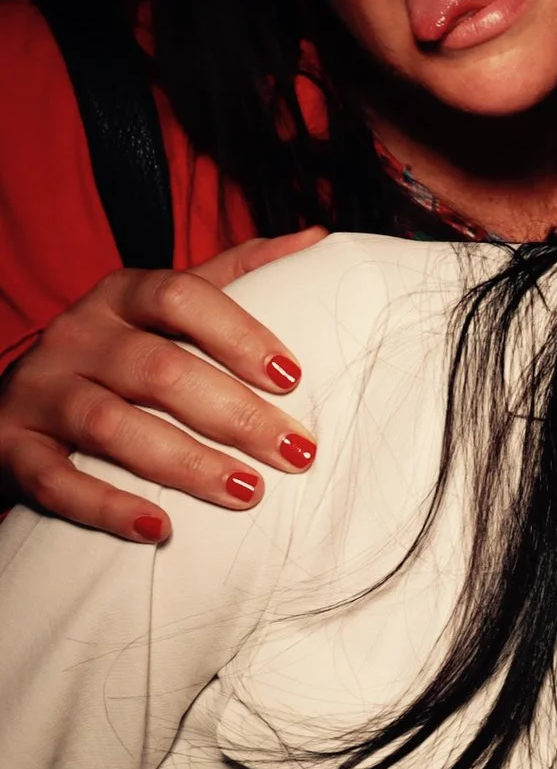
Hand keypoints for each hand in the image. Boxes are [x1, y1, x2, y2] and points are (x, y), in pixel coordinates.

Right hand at [0, 229, 325, 542]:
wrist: (19, 398)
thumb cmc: (120, 354)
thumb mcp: (165, 307)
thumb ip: (235, 274)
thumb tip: (314, 239)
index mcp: (120, 296)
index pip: (180, 296)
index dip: (239, 334)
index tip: (294, 377)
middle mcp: (76, 337)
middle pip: (158, 369)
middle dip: (235, 415)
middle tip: (296, 453)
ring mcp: (39, 391)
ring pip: (110, 425)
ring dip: (184, 463)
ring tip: (247, 492)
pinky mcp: (12, 446)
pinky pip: (54, 479)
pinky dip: (106, 506)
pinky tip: (159, 528)